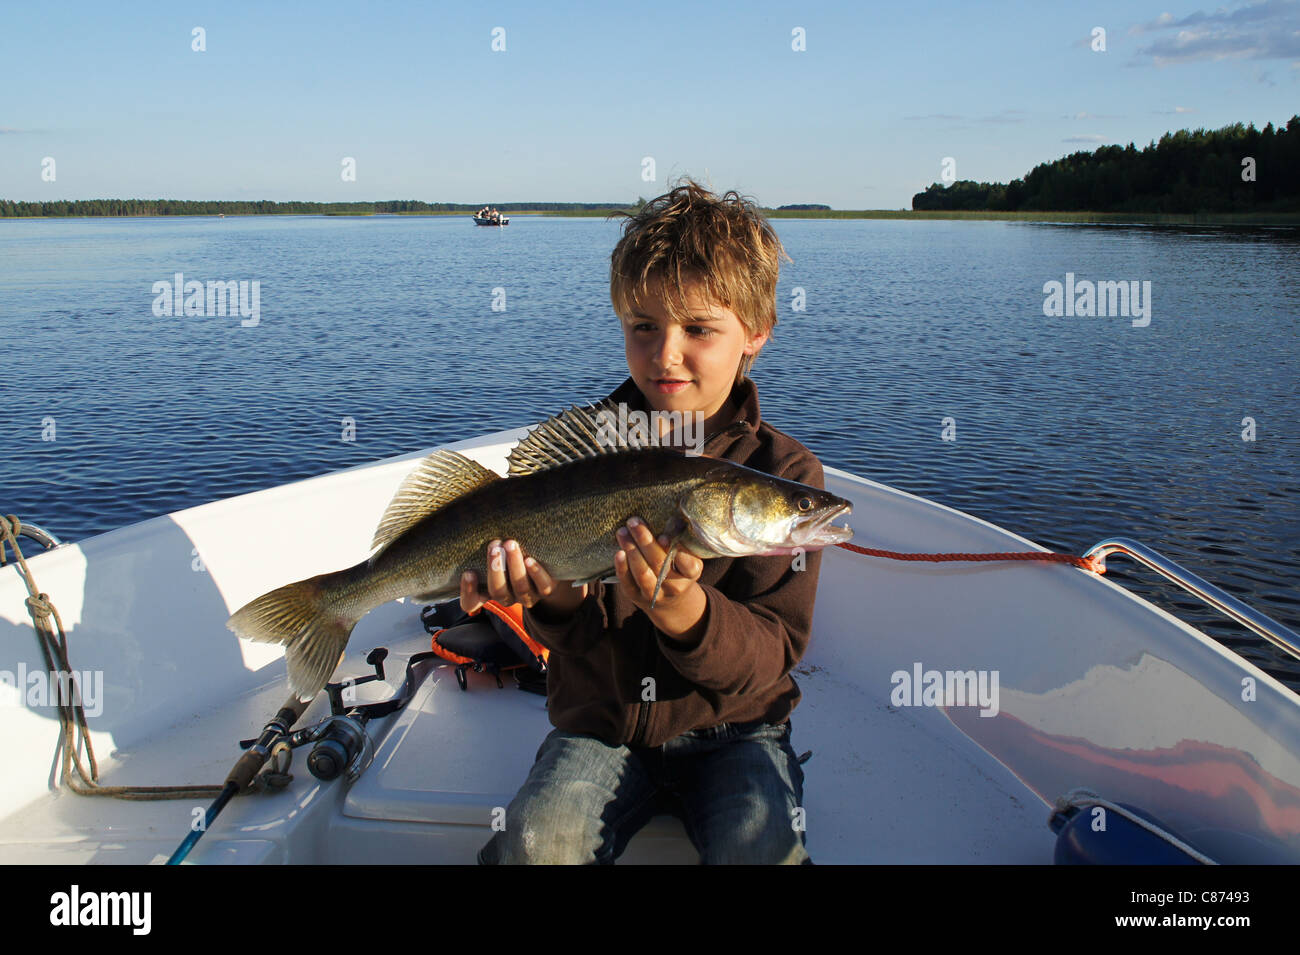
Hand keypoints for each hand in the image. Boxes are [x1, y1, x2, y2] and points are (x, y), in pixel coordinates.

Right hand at [460, 539, 587, 617]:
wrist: (547, 567)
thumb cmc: (511, 555)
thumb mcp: (497, 553)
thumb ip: (487, 547)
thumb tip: (478, 519)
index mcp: (489, 592)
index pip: (471, 602)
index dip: (468, 591)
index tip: (468, 572)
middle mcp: (508, 597)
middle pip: (497, 591)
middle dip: (495, 569)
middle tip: (493, 547)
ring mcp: (528, 595)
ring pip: (520, 587)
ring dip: (514, 565)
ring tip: (510, 544)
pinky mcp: (546, 590)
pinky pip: (543, 586)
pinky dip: (536, 573)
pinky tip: (529, 560)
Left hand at [613, 517, 702, 613]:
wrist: (670, 600)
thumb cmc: (679, 568)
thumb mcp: (688, 556)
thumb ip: (681, 541)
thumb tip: (672, 520)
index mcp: (691, 573)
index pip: (688, 564)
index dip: (676, 551)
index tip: (664, 536)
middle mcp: (674, 586)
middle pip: (659, 563)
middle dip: (645, 540)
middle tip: (634, 522)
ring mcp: (655, 594)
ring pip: (642, 573)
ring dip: (631, 550)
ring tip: (622, 532)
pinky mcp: (636, 596)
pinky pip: (628, 583)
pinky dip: (622, 568)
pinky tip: (619, 553)